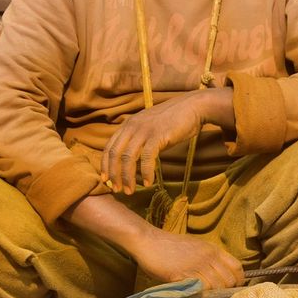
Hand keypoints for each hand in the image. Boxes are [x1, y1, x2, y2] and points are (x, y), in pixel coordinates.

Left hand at [100, 87, 233, 193]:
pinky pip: (147, 157)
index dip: (105, 165)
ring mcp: (145, 130)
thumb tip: (132, 162)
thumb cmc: (173, 120)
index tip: (105, 180)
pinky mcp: (158, 135)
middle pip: (115, 153)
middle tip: (116, 190)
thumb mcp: (149, 128)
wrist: (192, 107)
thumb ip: (139, 140)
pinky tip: (148, 183)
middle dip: (114, 174)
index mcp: (128, 124)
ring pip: (128, 157)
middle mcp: (132, 126)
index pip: (109, 146)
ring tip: (130, 191)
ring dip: (127, 177)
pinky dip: (146, 172)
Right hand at [129, 228, 243, 289]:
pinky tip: (194, 295)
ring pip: (216, 286)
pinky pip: (200, 289)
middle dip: (226, 291)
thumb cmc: (170, 245)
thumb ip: (208, 259)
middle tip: (217, 297)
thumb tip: (219, 276)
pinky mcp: (183, 275)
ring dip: (213, 295)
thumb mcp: (195, 247)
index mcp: (212, 249)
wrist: (148, 241)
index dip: (238, 280)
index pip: (237, 267)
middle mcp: (208, 256)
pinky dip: (200, 295)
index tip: (233, 289)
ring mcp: (196, 266)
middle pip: (229, 280)